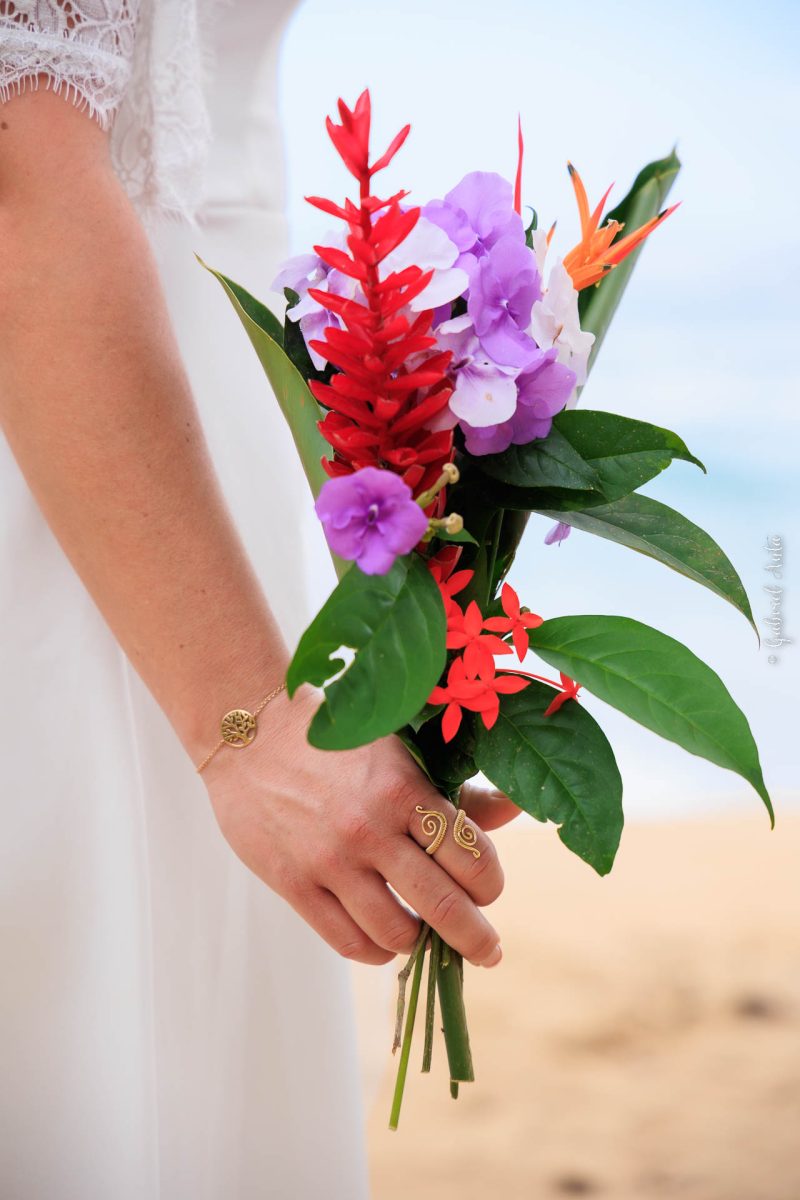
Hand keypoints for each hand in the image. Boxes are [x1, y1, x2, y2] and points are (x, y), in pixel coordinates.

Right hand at [203, 684, 521, 966]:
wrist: (248, 732)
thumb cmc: (332, 735)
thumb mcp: (397, 747)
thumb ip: (453, 786)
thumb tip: (513, 812)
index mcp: (403, 788)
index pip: (471, 856)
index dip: (490, 883)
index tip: (488, 889)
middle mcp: (370, 829)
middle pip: (444, 906)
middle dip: (476, 937)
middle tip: (489, 951)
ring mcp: (329, 861)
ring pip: (396, 934)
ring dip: (419, 942)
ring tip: (422, 933)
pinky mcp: (293, 884)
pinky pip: (347, 941)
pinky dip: (375, 951)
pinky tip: (383, 940)